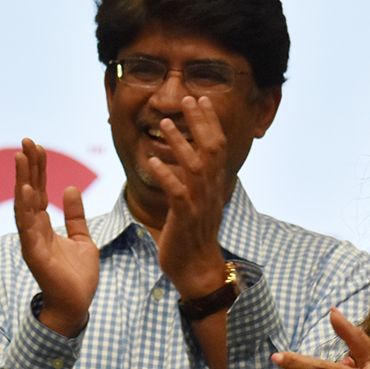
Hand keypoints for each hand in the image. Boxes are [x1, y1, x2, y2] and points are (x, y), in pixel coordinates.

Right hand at [14, 139, 96, 334]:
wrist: (76, 305)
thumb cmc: (77, 277)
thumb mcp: (82, 239)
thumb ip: (75, 216)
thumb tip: (71, 188)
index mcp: (45, 225)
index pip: (40, 190)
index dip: (38, 168)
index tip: (36, 145)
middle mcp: (34, 229)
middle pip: (29, 191)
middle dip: (27, 166)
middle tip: (26, 141)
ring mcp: (32, 241)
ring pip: (24, 205)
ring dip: (22, 180)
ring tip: (20, 157)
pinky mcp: (35, 254)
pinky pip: (28, 227)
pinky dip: (26, 208)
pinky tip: (26, 190)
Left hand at [145, 95, 232, 297]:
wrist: (197, 269)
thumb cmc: (193, 236)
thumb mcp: (198, 203)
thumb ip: (195, 181)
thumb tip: (191, 160)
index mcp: (213, 185)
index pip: (217, 146)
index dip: (210, 122)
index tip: (201, 99)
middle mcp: (210, 191)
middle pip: (211, 149)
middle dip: (200, 122)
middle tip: (188, 99)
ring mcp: (198, 204)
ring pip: (194, 167)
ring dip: (180, 143)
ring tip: (165, 123)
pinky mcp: (184, 218)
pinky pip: (176, 193)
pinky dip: (165, 175)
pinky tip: (152, 161)